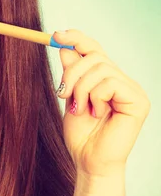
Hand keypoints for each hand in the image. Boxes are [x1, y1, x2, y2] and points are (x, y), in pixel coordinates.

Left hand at [52, 30, 150, 195]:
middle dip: (72, 72)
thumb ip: (70, 74)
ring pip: (100, 68)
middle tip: (62, 93)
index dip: (77, 38)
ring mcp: (132, 90)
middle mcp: (122, 81)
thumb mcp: (70, 98)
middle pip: (94, 56)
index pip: (94, 49)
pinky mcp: (138, 101)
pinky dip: (95, 97)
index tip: (56, 34)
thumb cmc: (81, 135)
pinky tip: (96, 113)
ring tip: (80, 109)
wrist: (89, 162)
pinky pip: (111, 82)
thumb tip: (64, 46)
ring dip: (81, 88)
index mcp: (106, 79)